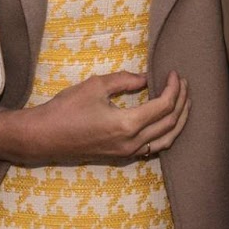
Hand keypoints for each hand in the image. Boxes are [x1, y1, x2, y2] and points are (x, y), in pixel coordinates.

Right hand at [0, 71, 189, 165]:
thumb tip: (146, 78)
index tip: (174, 73)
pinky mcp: (122, 155)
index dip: (174, 88)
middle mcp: (132, 142)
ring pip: (167, 139)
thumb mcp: (96, 86)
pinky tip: (166, 120)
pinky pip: (154, 147)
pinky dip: (166, 132)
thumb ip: (125, 80)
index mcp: (127, 124)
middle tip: (183, 83)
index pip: (164, 106)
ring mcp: (128, 152)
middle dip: (182, 101)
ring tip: (184, 101)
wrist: (44, 136)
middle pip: (170, 123)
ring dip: (179, 120)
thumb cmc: (66, 109)